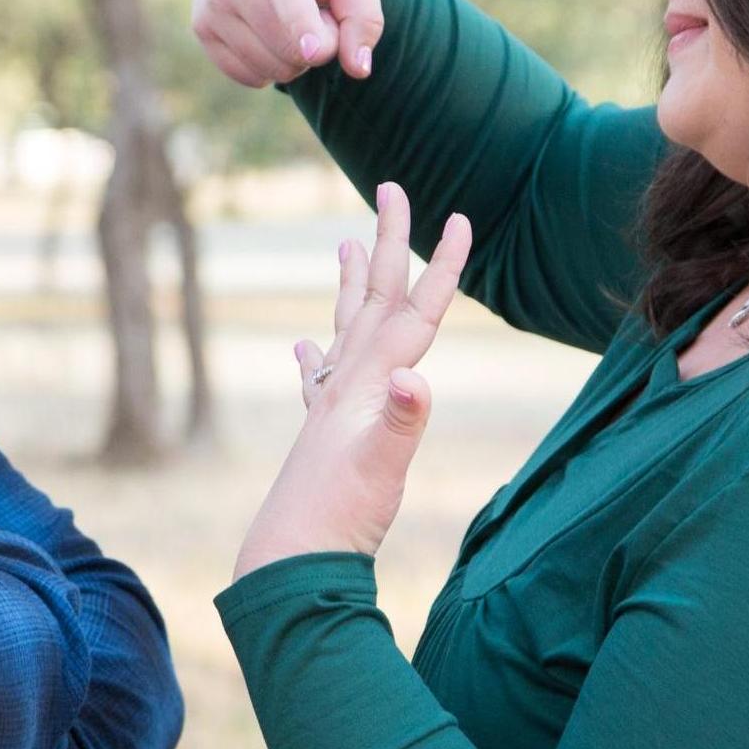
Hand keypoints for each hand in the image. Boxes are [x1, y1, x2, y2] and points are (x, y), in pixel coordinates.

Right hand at [191, 0, 383, 85]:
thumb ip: (363, 16)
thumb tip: (358, 69)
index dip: (303, 28)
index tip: (314, 51)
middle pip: (291, 49)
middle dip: (320, 41)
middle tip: (316, 6)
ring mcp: (211, 3)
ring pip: (273, 70)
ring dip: (296, 55)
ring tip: (290, 13)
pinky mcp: (201, 27)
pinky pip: (250, 77)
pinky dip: (271, 65)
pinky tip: (270, 29)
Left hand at [233, 182, 470, 580]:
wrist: (289, 560)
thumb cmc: (340, 517)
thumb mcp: (381, 469)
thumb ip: (402, 422)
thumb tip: (417, 378)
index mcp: (369, 383)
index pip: (414, 312)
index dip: (441, 266)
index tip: (459, 216)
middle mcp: (346, 383)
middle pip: (375, 298)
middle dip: (389, 242)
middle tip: (391, 188)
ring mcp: (330, 406)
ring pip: (346, 327)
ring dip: (353, 283)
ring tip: (346, 243)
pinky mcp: (322, 433)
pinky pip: (321, 377)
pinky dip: (318, 356)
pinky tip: (306, 352)